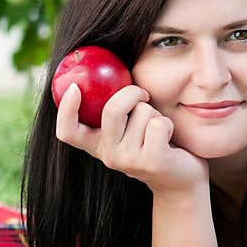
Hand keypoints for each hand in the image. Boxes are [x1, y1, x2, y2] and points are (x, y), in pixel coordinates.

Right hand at [55, 83, 208, 193]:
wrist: (180, 177)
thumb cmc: (154, 141)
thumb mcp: (129, 126)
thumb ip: (116, 107)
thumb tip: (105, 69)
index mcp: (96, 144)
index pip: (68, 132)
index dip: (66, 110)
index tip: (74, 87)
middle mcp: (108, 155)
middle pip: (112, 110)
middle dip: (132, 93)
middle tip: (144, 95)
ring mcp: (129, 160)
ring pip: (142, 112)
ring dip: (156, 113)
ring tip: (158, 130)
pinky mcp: (151, 162)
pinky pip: (159, 124)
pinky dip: (168, 124)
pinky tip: (168, 139)